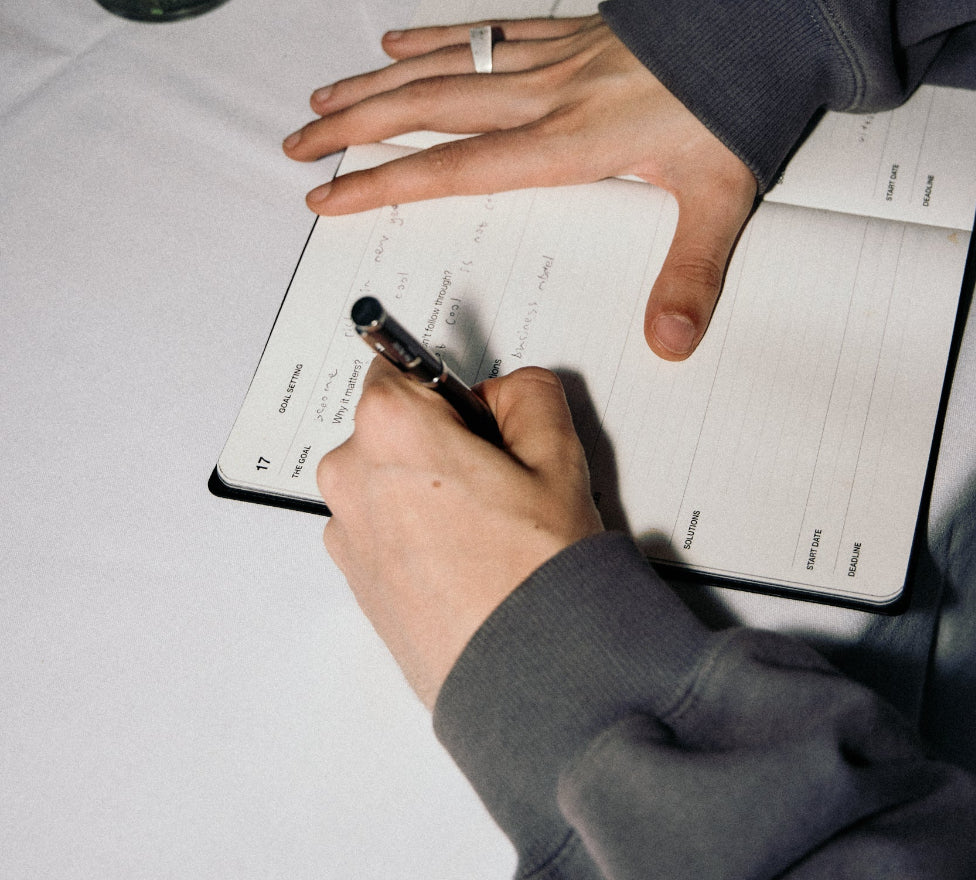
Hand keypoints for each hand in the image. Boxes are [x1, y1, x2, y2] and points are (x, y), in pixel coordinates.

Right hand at [282, 16, 756, 359]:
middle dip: (355, 130)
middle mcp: (544, 95)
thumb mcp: (720, 198)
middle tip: (297, 143)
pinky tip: (399, 39)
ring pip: (443, 68)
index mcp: (569, 142)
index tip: (327, 196)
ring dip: (377, 84)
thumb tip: (669, 343)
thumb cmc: (738, 103)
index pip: (456, 168)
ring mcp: (551, 57)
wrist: (764, 18)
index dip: (385, 183)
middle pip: (426, 111)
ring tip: (323, 97)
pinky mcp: (568, 32)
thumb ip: (690, 272)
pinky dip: (436, 37)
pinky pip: (485, 31)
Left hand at [317, 359, 603, 708]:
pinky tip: (468, 560)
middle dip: (439, 437)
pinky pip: (384, 526)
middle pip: (393, 424)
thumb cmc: (536, 574)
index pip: (402, 365)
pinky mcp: (355, 579)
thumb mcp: (558, 456)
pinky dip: (418, 530)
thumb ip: (530, 394)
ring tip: (489, 530)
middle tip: (500, 479)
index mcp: (390, 429)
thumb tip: (507, 392)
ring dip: (428, 486)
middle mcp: (351, 476)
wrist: (527, 679)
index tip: (479, 416)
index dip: (451, 388)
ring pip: (388, 477)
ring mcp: (347, 533)